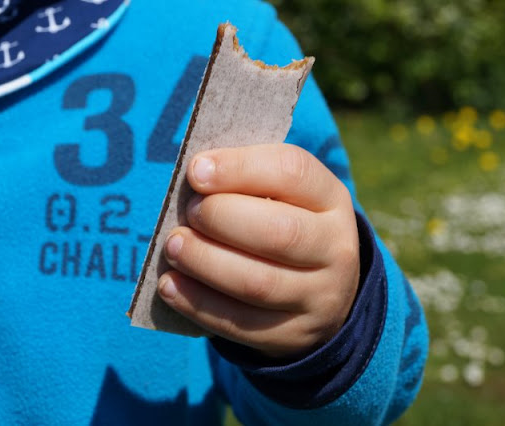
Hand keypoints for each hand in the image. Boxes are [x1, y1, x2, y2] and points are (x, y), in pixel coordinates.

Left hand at [158, 143, 360, 358]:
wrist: (320, 290)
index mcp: (330, 199)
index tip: (195, 171)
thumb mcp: (282, 196)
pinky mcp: (295, 334)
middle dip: (221, 218)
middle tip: (188, 214)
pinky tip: (169, 286)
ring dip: (204, 262)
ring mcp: (320, 297)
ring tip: (173, 247)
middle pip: (278, 233)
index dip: (239, 168)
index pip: (292, 172)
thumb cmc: (282, 224)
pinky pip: (241, 323)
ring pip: (257, 283)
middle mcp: (335, 248)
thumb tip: (193, 178)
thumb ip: (244, 183)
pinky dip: (197, 303)